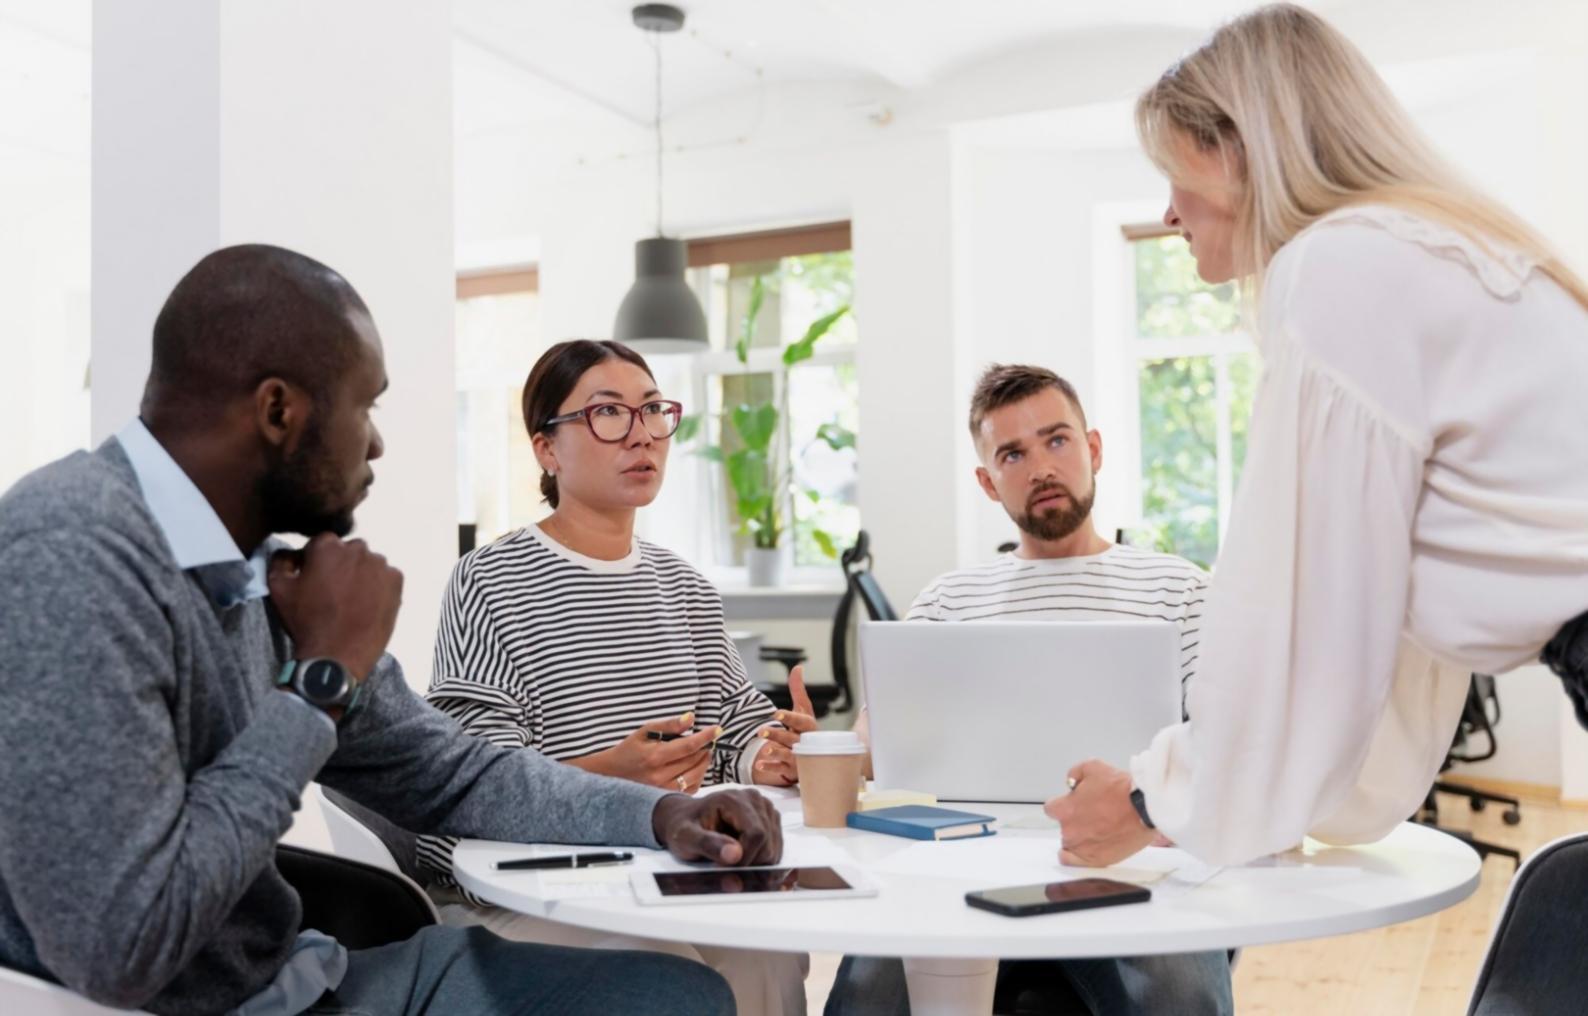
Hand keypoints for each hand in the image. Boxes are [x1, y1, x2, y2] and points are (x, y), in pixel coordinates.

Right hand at [268, 534, 401, 679]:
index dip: (317, 562)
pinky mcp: (396, 581)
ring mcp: (380, 565)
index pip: (322, 544)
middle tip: (334, 592)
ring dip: (361, 575)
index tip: (315, 580)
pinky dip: (379, 586)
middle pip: (348, 551)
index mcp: (327, 546)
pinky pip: (386, 577)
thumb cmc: (305, 621)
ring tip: (352, 600)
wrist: (336, 655)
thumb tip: (290, 551)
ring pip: (368, 563)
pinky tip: (367, 604)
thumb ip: (281, 560)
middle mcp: (357, 549)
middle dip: (341, 566)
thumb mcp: (279, 589)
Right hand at [574, 713, 716, 792]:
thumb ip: (669, 725)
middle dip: (705, 748)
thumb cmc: (628, 751)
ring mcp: (663, 790)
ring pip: (696, 776)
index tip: (717, 729)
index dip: (706, 737)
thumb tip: (691, 718)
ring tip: (701, 752)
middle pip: (695, 761)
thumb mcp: (644, 732)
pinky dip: (698, 776)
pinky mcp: (665, 799)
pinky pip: (691, 788)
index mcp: (654, 757)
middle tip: (707, 740)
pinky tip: (694, 767)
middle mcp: (660, 776)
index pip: (688, 746)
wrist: (610, 775)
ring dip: (703, 762)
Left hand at [651, 788, 782, 865]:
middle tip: (724, 864)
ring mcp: (765, 807)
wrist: (684, 818)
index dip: (745, 859)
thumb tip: (735, 855)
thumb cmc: (683, 827)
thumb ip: (708, 845)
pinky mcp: (770, 818)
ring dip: (755, 861)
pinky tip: (741, 853)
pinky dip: (760, 858)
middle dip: (749, 862)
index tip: (725, 868)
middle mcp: (754, 798)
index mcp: (734, 799)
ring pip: (774, 848)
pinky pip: (776, 847)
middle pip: (768, 843)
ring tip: (730, 856)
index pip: (757, 834)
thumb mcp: (685, 837)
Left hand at [752, 665, 820, 785]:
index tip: (776, 713)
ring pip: (788, 756)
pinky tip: (760, 764)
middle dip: (777, 735)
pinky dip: (771, 768)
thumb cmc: (805, 729)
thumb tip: (797, 667)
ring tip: (764, 750)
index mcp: (808, 727)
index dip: (789, 717)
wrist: (814, 755)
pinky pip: (781, 770)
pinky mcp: (792, 770)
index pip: (800, 721)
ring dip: (776, 752)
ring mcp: (800, 758)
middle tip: (760, 730)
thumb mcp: (803, 710)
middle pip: (791, 739)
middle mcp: (805, 742)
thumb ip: (798, 690)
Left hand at [1043, 759, 1156, 866]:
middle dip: (1076, 821)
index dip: (1064, 805)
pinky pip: (1072, 861)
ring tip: (1099, 830)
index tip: (1074, 806)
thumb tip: (1071, 782)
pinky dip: (1074, 857)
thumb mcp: (1093, 766)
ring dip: (1080, 837)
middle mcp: (1070, 829)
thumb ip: (1075, 773)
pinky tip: (1083, 850)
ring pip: (1070, 843)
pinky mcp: (1094, 860)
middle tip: (1094, 816)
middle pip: (1064, 826)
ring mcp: (1081, 847)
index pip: (1051, 809)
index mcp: (1066, 808)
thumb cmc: (1122, 790)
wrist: (1144, 808)